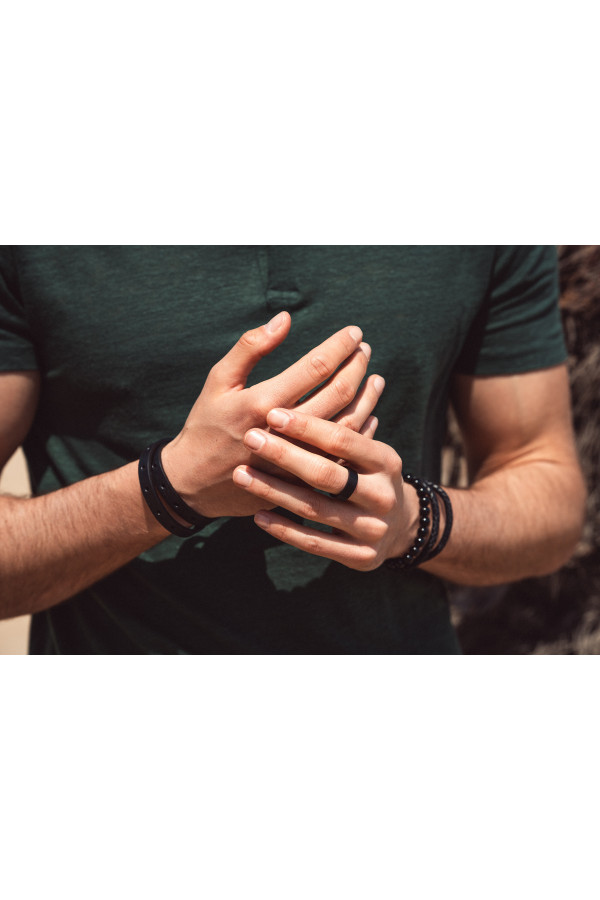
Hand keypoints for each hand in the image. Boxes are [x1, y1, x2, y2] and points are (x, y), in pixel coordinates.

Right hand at [161, 312, 383, 518]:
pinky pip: (342, 454)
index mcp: (263, 403)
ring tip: (373, 377)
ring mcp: (297, 460)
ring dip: (366, 397)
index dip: (340, 346)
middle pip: (338, 394)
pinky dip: (360, 431)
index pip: (315, 367)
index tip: (354, 332)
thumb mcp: (219, 380)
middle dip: (356, 367)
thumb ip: (250, 347)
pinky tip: (368, 413)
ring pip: (347, 425)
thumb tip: (285, 318)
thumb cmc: (206, 424)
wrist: (193, 482)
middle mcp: (284, 432)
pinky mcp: (303, 479)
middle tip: (365, 349)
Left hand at [232, 407, 421, 569]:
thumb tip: (327, 364)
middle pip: (327, 474)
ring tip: (242, 474)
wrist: (401, 529)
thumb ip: (347, 423)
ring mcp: (372, 529)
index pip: (344, 439)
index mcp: (386, 461)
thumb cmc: (370, 476)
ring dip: (274, 491)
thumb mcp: (370, 450)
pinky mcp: (359, 557)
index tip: (272, 413)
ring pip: (315, 508)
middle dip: (285, 455)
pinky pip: (314, 543)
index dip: (307, 426)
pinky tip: (259, 515)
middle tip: (251, 438)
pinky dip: (285, 529)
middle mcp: (383, 495)